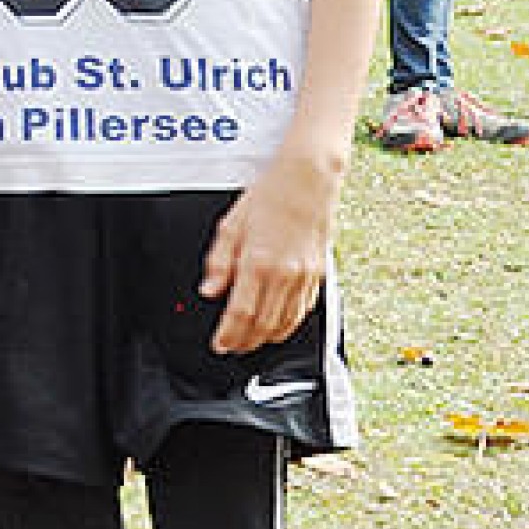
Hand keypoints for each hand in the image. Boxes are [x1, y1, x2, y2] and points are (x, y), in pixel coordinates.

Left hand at [200, 152, 339, 355]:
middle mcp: (285, 273)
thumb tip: (210, 290)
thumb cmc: (270, 196)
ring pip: (286, 323)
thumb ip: (218, 262)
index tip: (219, 344)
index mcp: (259, 261)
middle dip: (245, 342)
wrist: (308, 181)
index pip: (240, 313)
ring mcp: (305, 276)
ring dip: (266, 338)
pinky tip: (278, 327)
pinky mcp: (319, 274)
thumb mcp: (231, 225)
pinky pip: (303, 310)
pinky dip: (289, 325)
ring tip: (250, 343)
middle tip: (231, 348)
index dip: (228, 335)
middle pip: (263, 324)